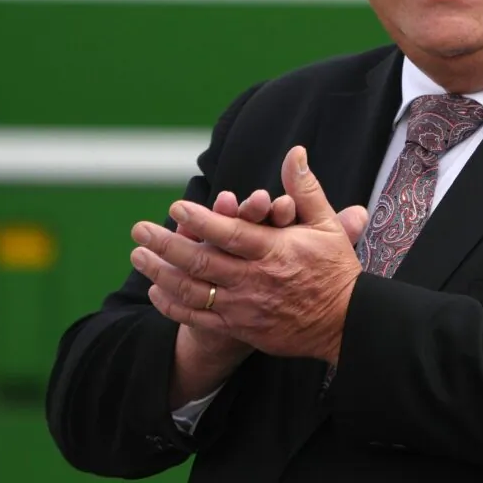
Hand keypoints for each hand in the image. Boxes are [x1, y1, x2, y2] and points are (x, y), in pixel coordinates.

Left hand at [131, 146, 366, 364]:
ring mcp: (244, 308)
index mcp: (274, 251)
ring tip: (138, 257)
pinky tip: (157, 291)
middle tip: (139, 230)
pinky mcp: (240, 329)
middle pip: (200, 262)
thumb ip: (305, 189)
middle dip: (165, 245)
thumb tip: (295, 153)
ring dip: (160, 274)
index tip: (176, 207)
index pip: (230, 233)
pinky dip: (173, 305)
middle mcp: (254, 281)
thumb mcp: (326, 225)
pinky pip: (198, 318)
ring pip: (192, 292)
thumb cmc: (335, 270)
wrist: (344, 324)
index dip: (200, 220)